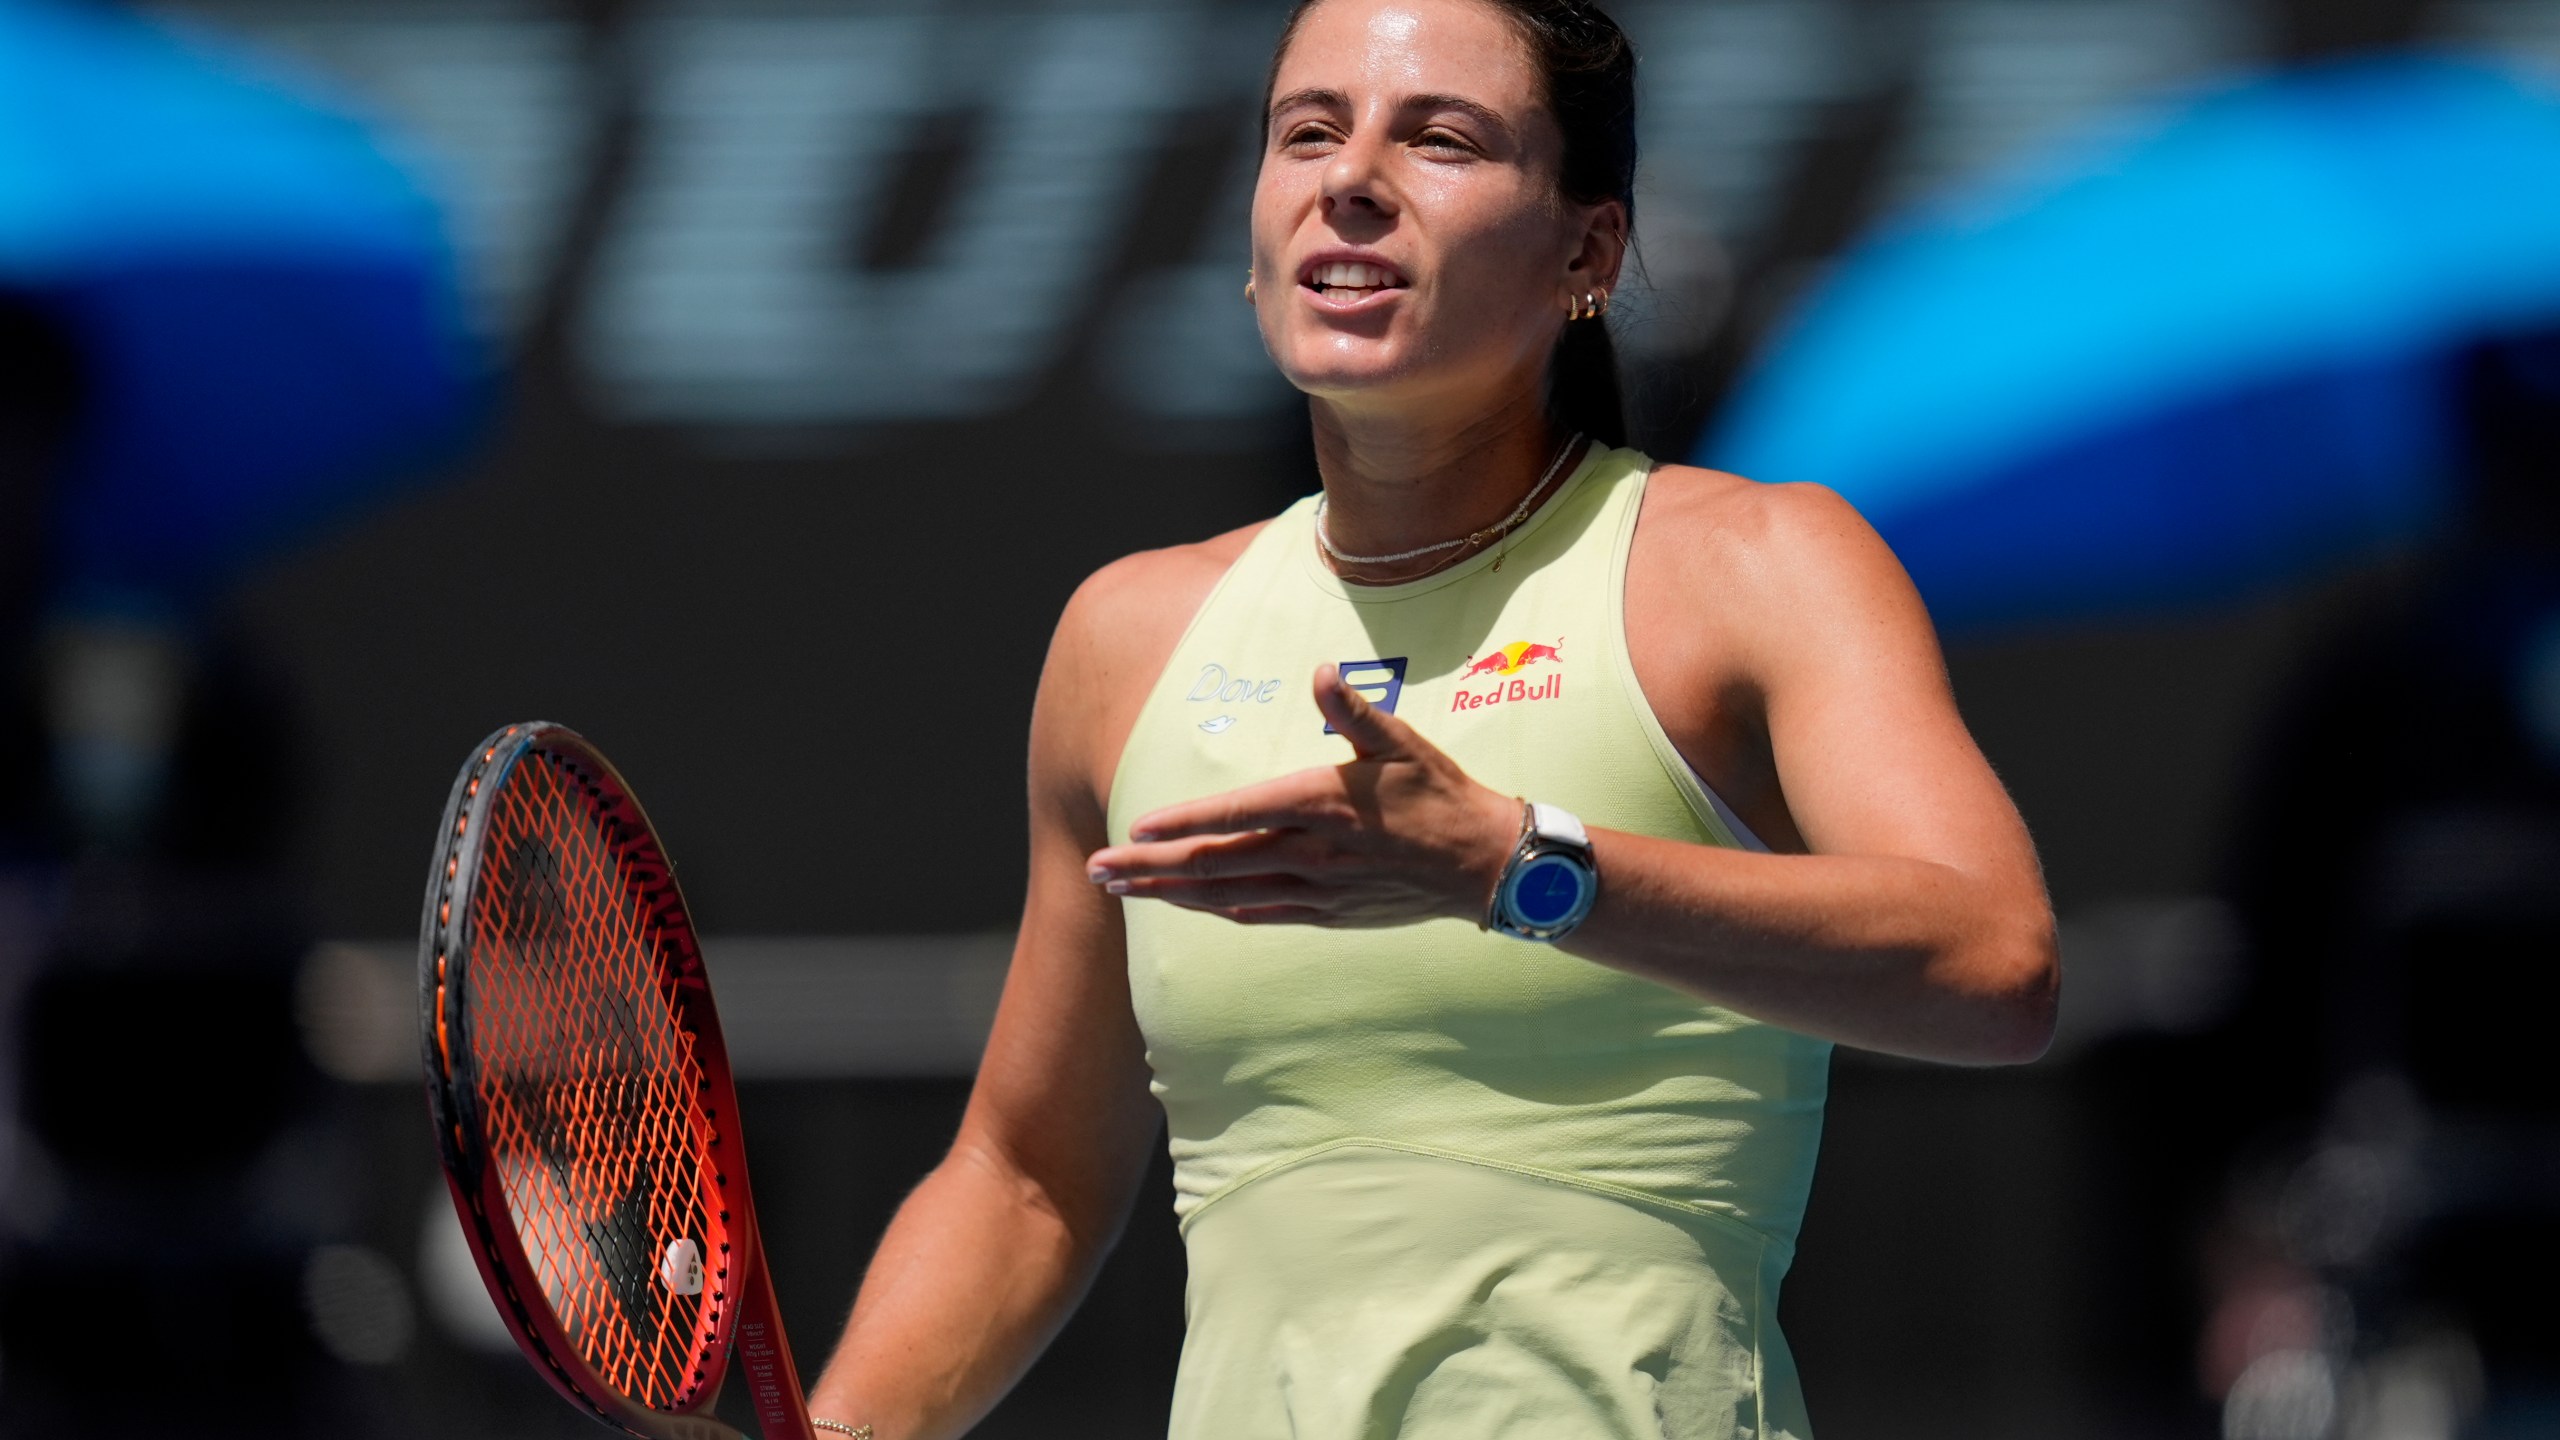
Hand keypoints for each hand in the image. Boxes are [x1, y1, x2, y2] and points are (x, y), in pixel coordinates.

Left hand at [1087, 663, 1520, 925]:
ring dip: (1168, 893)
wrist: (1486, 865)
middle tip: (1096, 868)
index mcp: (1319, 804)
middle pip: (1212, 863)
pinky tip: (1188, 905)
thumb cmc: (1441, 794)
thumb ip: (1355, 710)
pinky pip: (1258, 914)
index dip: (1181, 824)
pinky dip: (1216, 910)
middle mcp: (1309, 853)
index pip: (1234, 816)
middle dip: (1148, 867)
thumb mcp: (1402, 742)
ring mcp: (1315, 889)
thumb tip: (1322, 671)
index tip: (1135, 826)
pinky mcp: (1327, 913)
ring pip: (1225, 895)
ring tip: (1121, 890)